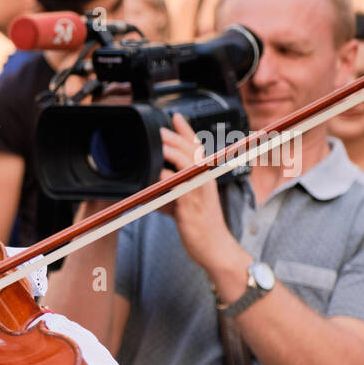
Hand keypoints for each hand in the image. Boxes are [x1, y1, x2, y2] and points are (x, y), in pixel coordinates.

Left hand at [157, 113, 244, 279]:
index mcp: (204, 177)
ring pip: (187, 167)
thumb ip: (169, 192)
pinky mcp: (191, 207)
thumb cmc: (198, 225)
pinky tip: (159, 175)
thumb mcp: (183, 204)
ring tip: (161, 143)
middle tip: (161, 128)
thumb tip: (149, 188)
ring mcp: (198, 193)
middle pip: (191, 152)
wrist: (214, 247)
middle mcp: (204, 181)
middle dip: (176, 138)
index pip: (196, 148)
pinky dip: (169, 181)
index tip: (174, 116)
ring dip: (174, 154)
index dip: (186, 131)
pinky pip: (179, 190)